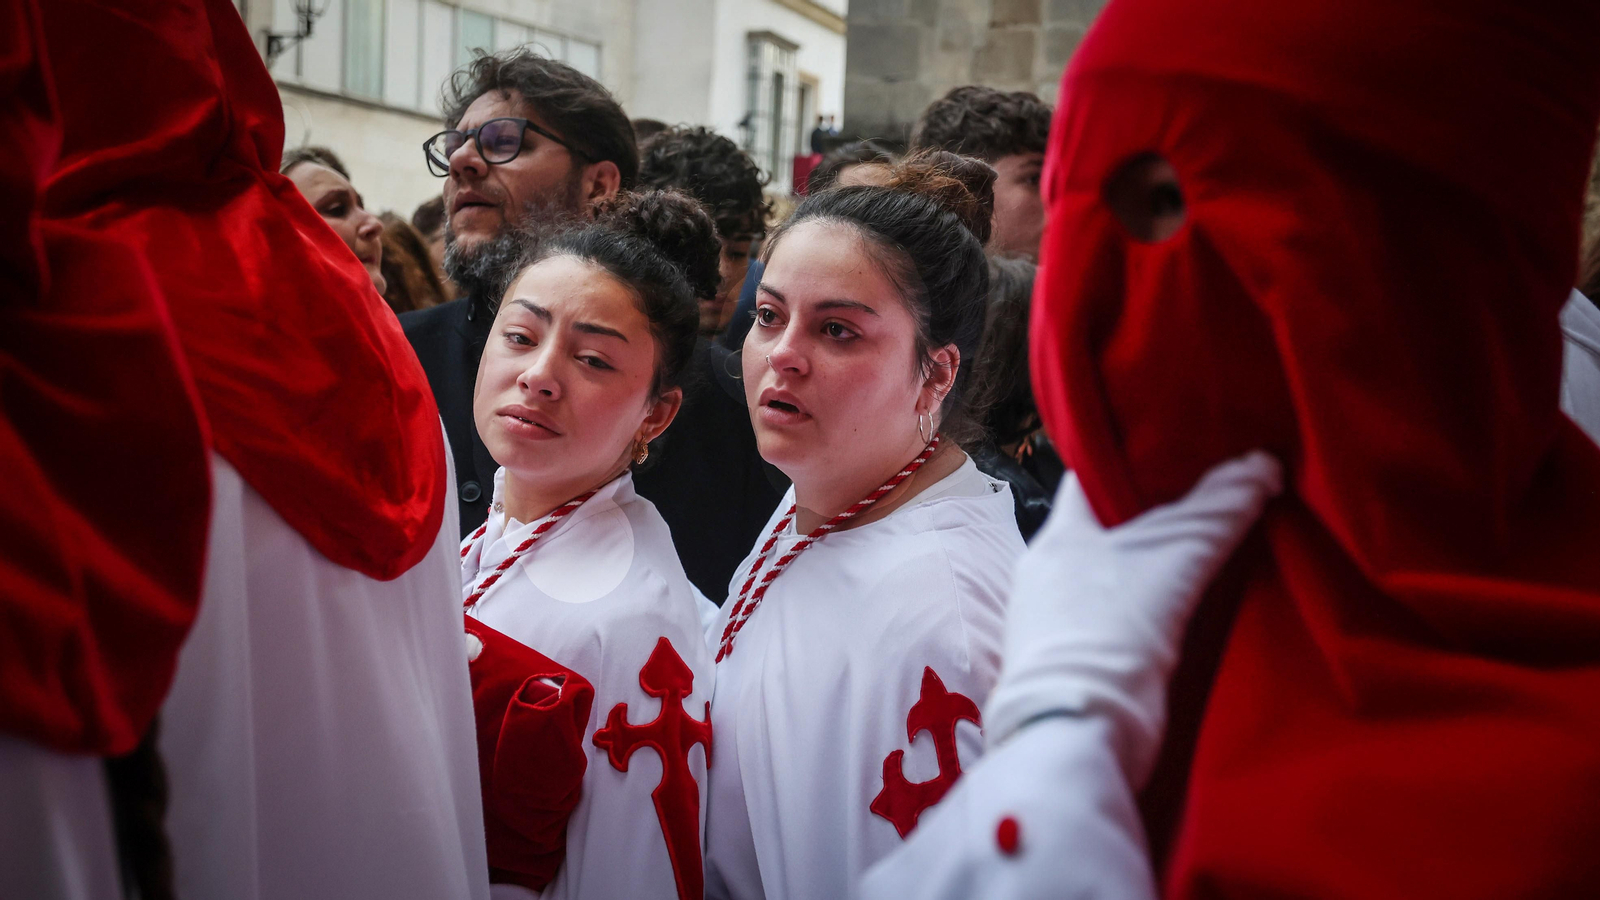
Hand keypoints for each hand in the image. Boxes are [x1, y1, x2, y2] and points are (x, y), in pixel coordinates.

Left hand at [983, 451, 1281, 786]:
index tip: (1181, 455)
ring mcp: (1050, 626)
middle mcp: (1044, 576)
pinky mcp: (1069, 670)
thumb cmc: (1114, 631)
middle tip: (1209, 508)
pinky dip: (1141, 619)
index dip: (1134, 462)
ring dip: (1148, 575)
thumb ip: (1217, 512)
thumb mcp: (1174, 560)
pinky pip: (1109, 626)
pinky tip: (1179, 623)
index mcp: (1056, 537)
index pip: (1090, 479)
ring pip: (1107, 581)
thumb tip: (1262, 465)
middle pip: (1104, 532)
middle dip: (1150, 522)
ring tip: (1204, 564)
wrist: (1076, 733)